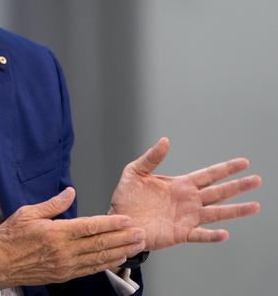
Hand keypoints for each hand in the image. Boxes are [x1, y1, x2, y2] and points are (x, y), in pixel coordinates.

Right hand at [0, 187, 146, 288]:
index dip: (111, 223)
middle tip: (141, 233)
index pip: (90, 227)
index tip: (126, 219)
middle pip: (99, 244)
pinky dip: (106, 265)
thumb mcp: (27, 213)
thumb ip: (52, 204)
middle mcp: (64, 251)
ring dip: (120, 252)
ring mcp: (65, 265)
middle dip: (123, 238)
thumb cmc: (10, 237)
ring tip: (136, 247)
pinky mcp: (64, 275)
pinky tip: (117, 260)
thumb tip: (70, 192)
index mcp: (55, 233)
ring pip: (98, 259)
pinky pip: (90, 270)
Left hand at [109, 137, 260, 250]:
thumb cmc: (126, 196)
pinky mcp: (180, 234)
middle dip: (238, 186)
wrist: (119, 220)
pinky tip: (224, 234)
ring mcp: (186, 218)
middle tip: (257, 180)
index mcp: (180, 185)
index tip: (243, 163)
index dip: (225, 169)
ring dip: (235, 210)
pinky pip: (199, 235)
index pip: (208, 175)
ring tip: (254, 206)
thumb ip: (151, 158)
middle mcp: (188, 201)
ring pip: (216, 213)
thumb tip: (165, 140)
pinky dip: (211, 235)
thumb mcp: (135, 172)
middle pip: (218, 192)